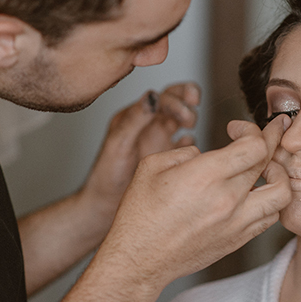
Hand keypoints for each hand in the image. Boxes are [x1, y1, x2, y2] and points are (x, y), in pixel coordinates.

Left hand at [80, 82, 200, 218]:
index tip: (187, 110)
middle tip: (194, 109)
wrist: (105, 206)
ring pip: (181, 119)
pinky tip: (190, 149)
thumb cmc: (106, 177)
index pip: (161, 97)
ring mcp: (159, 140)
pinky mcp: (168, 157)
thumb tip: (152, 95)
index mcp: (135, 117)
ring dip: (191, 118)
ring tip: (190, 128)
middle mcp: (149, 125)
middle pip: (175, 101)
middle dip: (188, 99)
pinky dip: (191, 142)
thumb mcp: (118, 145)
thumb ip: (134, 120)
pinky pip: (186, 144)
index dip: (177, 100)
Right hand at [104, 114, 291, 287]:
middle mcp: (227, 198)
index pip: (254, 146)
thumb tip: (204, 152)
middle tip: (269, 133)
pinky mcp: (238, 239)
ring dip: (279, 174)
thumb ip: (185, 151)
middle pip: (270, 163)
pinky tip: (257, 192)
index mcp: (205, 175)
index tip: (238, 129)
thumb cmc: (140, 214)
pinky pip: (271, 216)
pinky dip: (270, 200)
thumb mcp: (152, 166)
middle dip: (273, 141)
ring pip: (282, 193)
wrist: (139, 259)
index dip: (252, 130)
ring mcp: (237, 222)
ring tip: (267, 167)